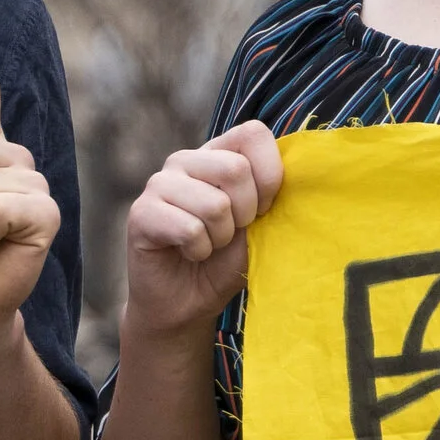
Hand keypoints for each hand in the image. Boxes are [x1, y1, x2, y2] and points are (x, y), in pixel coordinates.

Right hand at [122, 122, 283, 341]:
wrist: (185, 305)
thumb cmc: (223, 263)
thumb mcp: (259, 227)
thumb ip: (273, 196)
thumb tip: (298, 176)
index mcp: (216, 154)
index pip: (252, 134)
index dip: (268, 176)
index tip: (262, 210)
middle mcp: (185, 161)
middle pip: (236, 169)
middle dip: (245, 214)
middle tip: (230, 234)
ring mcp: (159, 183)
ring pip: (214, 204)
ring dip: (220, 238)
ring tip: (208, 246)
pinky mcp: (141, 213)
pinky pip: (189, 229)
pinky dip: (199, 251)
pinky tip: (188, 254)